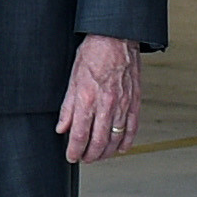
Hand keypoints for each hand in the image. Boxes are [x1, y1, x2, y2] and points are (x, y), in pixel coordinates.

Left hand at [54, 33, 143, 163]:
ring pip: (116, 138)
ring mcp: (123, 104)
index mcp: (87, 98)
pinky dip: (127, 141)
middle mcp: (106, 104)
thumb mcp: (72, 78)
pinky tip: (121, 148)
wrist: (117, 37)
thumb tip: (62, 127)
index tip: (71, 156)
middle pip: (99, 141)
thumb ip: (67, 107)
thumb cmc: (94, 53)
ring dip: (107, 152)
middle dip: (90, 155)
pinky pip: (132, 127)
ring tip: (99, 156)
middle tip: (84, 159)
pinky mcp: (135, 101)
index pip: (79, 135)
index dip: (74, 150)